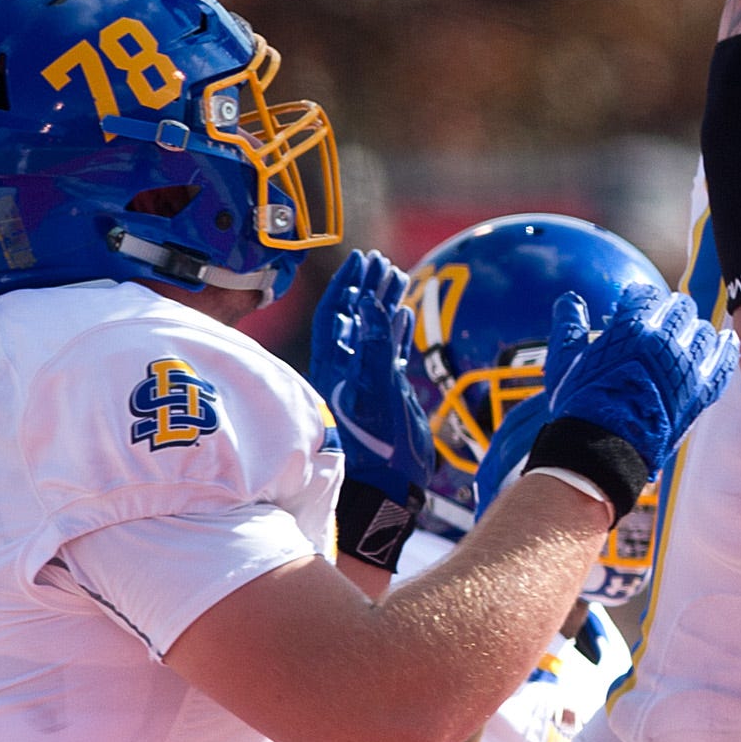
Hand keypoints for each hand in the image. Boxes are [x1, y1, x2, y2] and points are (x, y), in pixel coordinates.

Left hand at [309, 250, 428, 504]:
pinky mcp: (386, 391)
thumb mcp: (375, 388)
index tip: (359, 259)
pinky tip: (406, 314)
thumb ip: (376, 345)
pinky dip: (397, 330)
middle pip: (353, 317)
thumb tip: (373, 303)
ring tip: (397, 277)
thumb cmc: (375, 441)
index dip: (346, 284)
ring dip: (383, 304)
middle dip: (365, 288)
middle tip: (379, 262)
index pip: (334, 314)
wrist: (389, 482)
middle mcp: (347, 369)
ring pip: (373, 330)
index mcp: (335, 366)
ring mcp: (366, 379)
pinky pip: (389, 351)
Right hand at [474, 288, 734, 513]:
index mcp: (632, 327)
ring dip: (694, 329)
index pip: (648, 295)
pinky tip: (728, 341)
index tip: (637, 303)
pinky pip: (725, 364)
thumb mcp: (565, 362)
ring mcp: (687, 368)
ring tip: (686, 335)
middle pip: (681, 307)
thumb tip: (569, 300)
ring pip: (705, 331)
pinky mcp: (701, 394)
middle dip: (670, 309)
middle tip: (663, 318)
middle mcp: (664, 341)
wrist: (602, 452)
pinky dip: (728, 349)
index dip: (641, 298)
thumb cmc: (580, 406)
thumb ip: (569, 326)